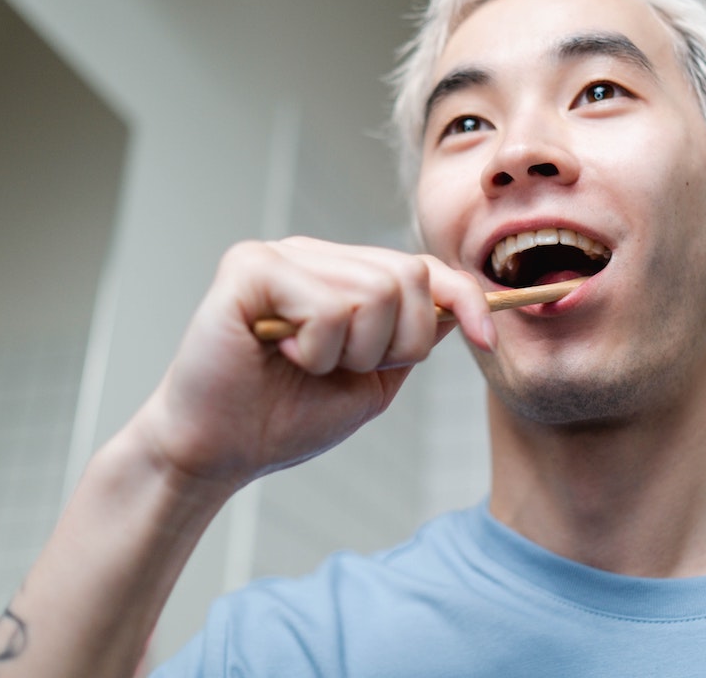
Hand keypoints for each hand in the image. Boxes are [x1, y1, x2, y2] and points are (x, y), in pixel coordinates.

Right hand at [132, 237, 493, 496]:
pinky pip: (328, 304)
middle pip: (408, 276)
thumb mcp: (372, 380)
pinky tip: (281, 356)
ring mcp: (280, 255)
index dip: (465, 300)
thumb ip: (413, 339)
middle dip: (397, 343)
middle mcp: (312, 254)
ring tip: (308, 364)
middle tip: (345, 369)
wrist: (217, 453)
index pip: (422, 267)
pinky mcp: (249, 268)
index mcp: (341, 274)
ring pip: (374, 292)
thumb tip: (460, 304)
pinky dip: (317, 348)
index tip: (488, 341)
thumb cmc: (286, 418)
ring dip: (352, 352)